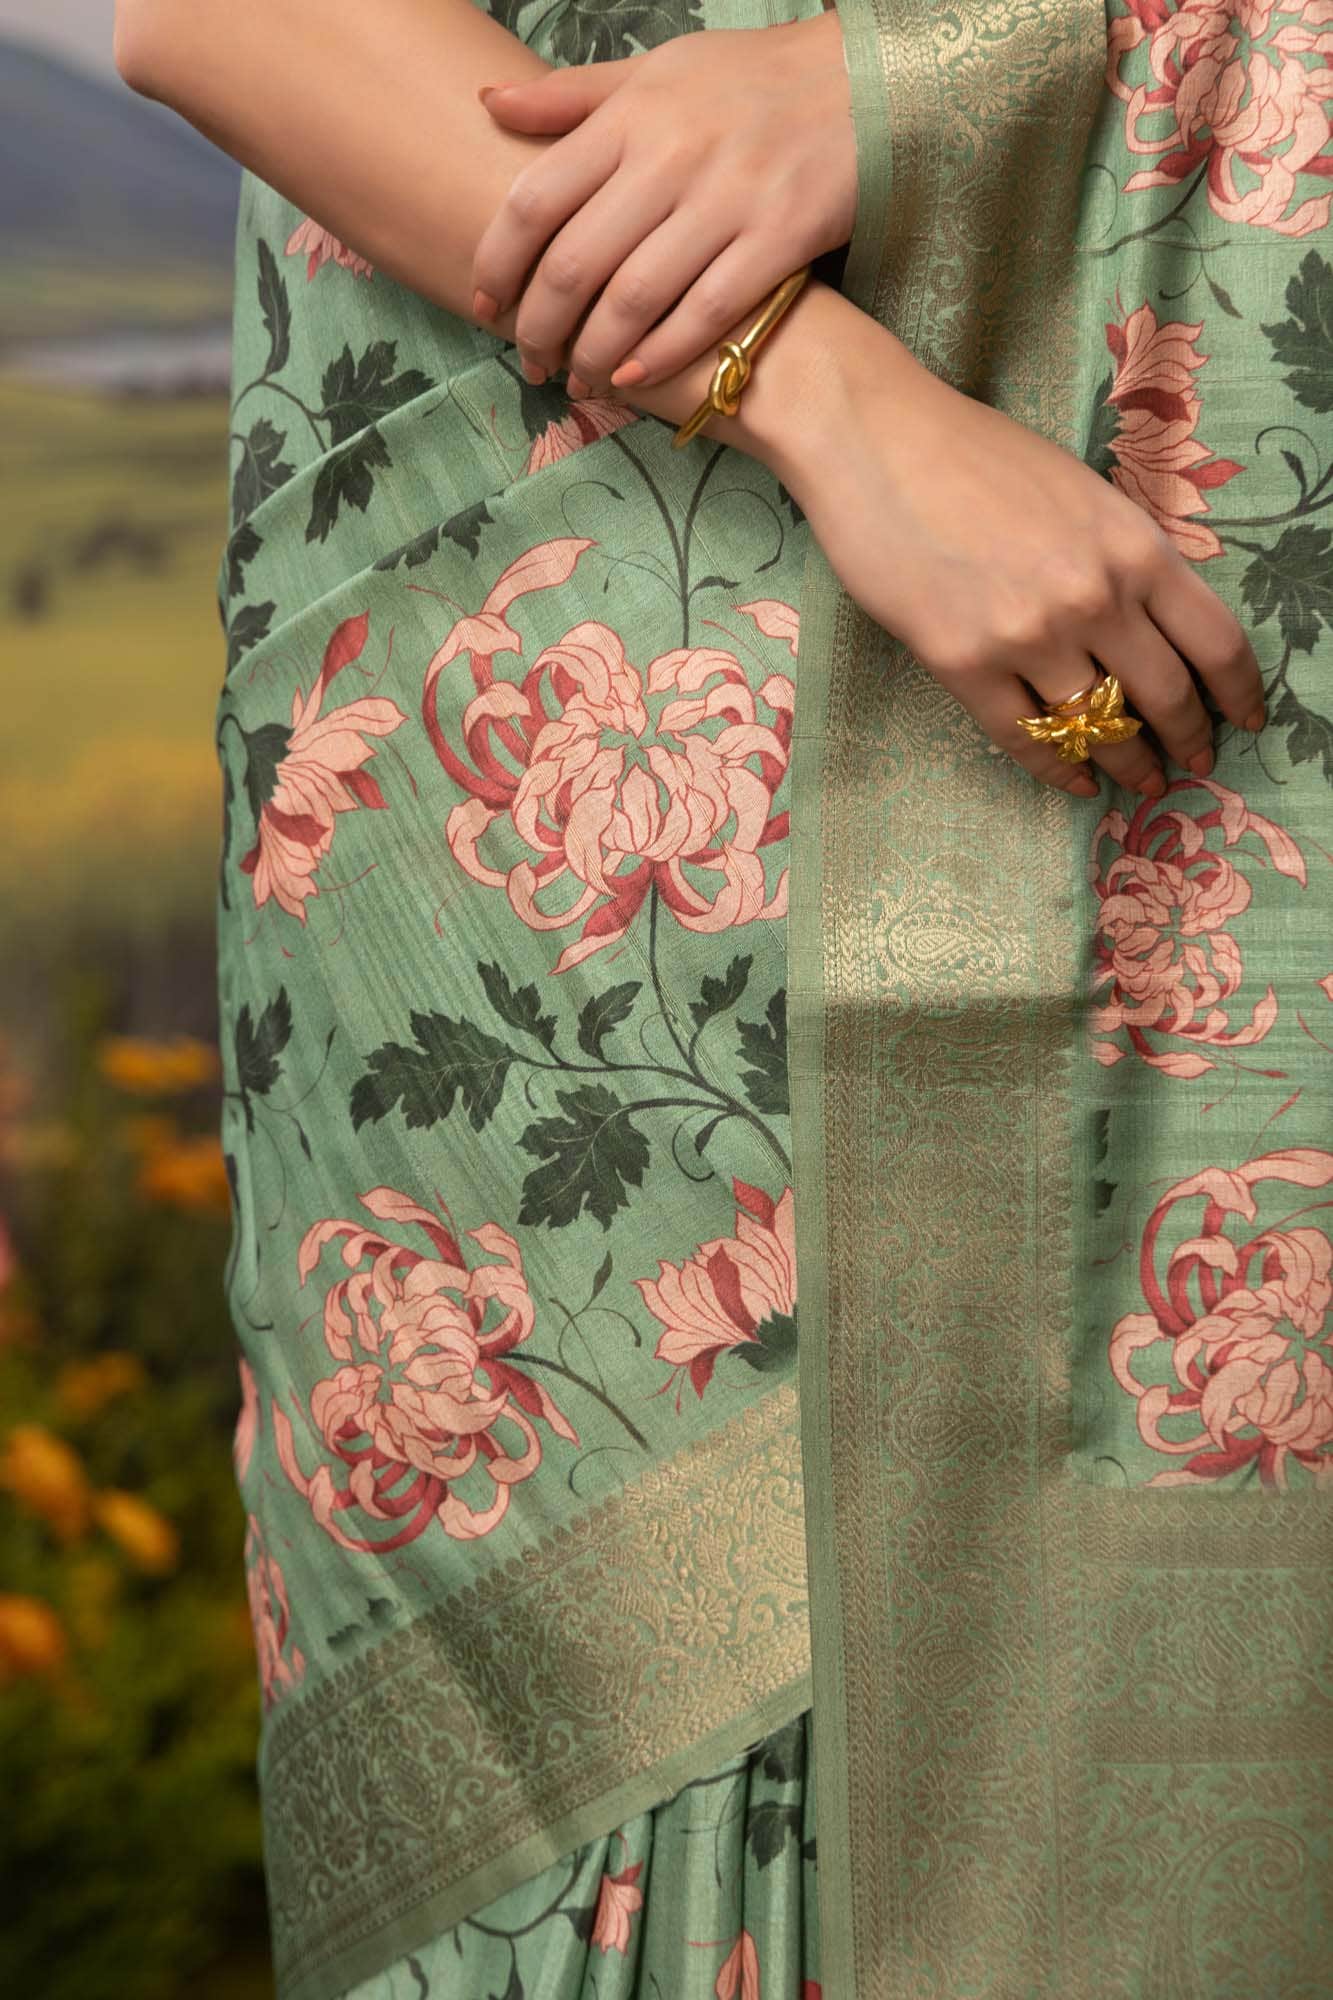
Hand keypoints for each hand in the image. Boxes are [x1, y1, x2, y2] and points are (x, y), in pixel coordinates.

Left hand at [469, 14, 855, 395]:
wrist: (867, 84)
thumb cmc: (751, 81)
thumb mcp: (659, 71)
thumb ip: (574, 98)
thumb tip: (488, 104)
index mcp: (632, 116)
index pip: (536, 198)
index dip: (499, 261)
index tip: (487, 303)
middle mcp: (672, 156)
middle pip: (576, 262)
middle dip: (541, 327)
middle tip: (532, 361)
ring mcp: (728, 199)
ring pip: (635, 298)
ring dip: (596, 355)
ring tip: (580, 383)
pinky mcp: (780, 237)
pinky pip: (707, 311)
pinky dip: (663, 353)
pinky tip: (636, 378)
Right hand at [744, 291, 1263, 798]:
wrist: (878, 440)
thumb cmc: (978, 455)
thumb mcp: (1084, 494)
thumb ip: (1125, 557)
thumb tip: (1154, 629)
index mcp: (1133, 547)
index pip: (1216, 643)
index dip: (1239, 695)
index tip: (1244, 722)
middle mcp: (1093, 598)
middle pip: (1166, 698)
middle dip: (1186, 742)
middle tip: (1190, 766)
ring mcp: (1028, 636)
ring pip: (1098, 728)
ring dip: (1125, 766)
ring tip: (1134, 781)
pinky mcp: (963, 665)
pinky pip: (1025, 739)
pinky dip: (1057, 770)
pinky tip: (1072, 783)